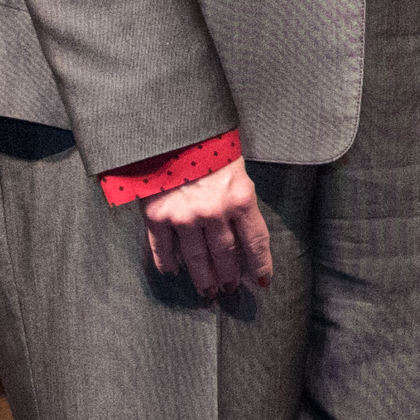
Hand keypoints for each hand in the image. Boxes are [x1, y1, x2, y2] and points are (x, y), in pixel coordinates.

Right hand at [143, 156, 273, 298]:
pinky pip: (162, 249)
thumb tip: (242, 232)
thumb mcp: (236, 169)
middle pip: (226, 255)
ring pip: (197, 259)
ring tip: (208, 291)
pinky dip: (167, 263)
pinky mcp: (157, 216)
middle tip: (230, 289)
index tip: (262, 281)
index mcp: (240, 199)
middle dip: (230, 276)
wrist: (170, 128)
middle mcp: (213, 213)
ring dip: (204, 279)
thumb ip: (239, 200)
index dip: (260, 264)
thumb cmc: (208, 144)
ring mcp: (184, 217)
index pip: (255, 241)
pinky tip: (172, 272)